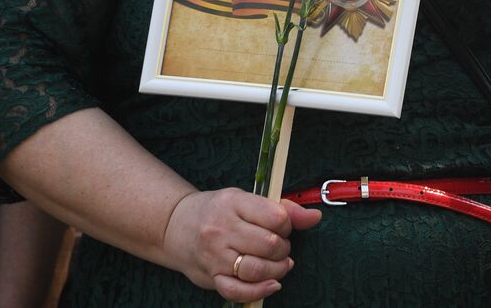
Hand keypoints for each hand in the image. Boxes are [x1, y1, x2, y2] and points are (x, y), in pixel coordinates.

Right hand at [162, 189, 320, 302]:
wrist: (175, 225)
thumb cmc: (217, 211)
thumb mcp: (246, 199)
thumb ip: (283, 208)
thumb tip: (315, 217)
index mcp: (234, 203)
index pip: (276, 217)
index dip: (287, 225)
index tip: (281, 226)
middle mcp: (222, 229)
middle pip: (269, 245)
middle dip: (283, 249)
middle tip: (279, 246)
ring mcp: (215, 255)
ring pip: (257, 269)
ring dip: (277, 270)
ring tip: (279, 264)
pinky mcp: (211, 277)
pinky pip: (238, 291)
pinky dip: (260, 291)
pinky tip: (271, 283)